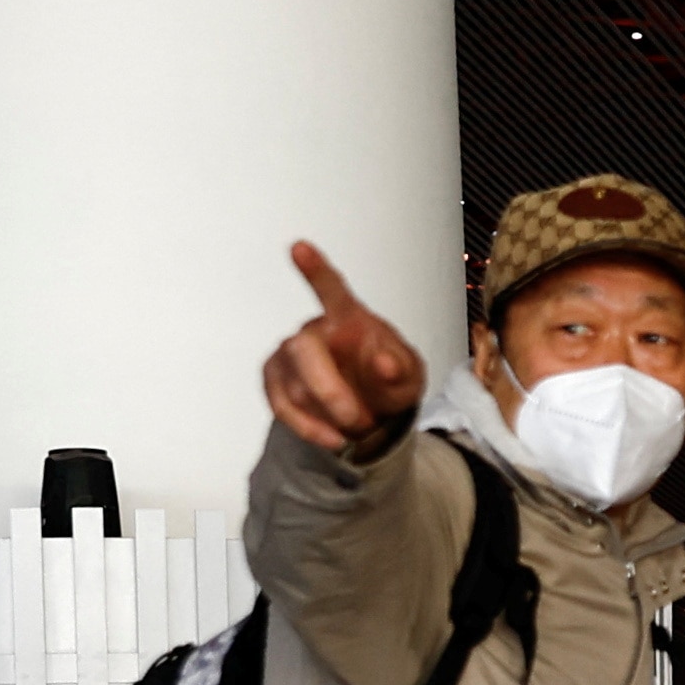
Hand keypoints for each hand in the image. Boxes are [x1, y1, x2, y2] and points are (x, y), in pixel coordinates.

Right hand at [260, 239, 425, 452]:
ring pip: (294, 385)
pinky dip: (308, 427)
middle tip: (360, 420)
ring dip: (328, 415)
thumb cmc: (388, 381)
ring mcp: (289, 355)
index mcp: (349, 317)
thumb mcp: (409, 378)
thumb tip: (384, 362)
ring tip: (358, 427)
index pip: (331, 288)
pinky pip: (281, 405)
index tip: (298, 247)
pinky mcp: (275, 380)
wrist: (371, 412)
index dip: (315, 270)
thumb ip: (400, 368)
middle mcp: (314, 330)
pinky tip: (331, 438)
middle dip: (329, 391)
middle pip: (303, 349)